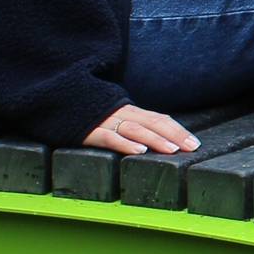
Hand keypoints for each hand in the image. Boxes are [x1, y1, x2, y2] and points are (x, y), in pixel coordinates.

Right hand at [83, 104, 198, 155]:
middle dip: (175, 135)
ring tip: (171, 150)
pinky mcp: (89, 131)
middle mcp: (123, 114)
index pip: (160, 119)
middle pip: (153, 123)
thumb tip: (160, 142)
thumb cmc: (91, 116)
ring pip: (135, 129)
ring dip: (155, 139)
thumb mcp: (116, 119)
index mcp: (131, 112)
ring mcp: (106, 122)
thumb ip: (135, 127)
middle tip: (192, 147)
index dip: (178, 130)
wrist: (58, 102)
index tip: (195, 143)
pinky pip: (109, 137)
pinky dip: (125, 143)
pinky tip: (139, 151)